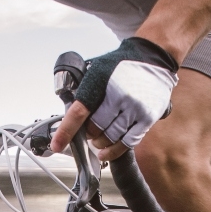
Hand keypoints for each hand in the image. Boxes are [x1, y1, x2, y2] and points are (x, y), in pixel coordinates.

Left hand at [51, 37, 177, 161]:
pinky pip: (128, 142)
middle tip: (88, 132)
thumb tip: (70, 114)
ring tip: (98, 141)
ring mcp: (135, 108)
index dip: (66, 131)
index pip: (80, 111)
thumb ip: (86, 90)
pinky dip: (114, 151)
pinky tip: (106, 153)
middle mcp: (119, 95)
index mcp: (102, 81)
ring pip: (111, 137)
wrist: (153, 57)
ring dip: (100, 143)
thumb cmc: (122, 64)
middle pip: (95, 129)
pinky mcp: (148, 117)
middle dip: (88, 134)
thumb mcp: (98, 69)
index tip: (56, 145)